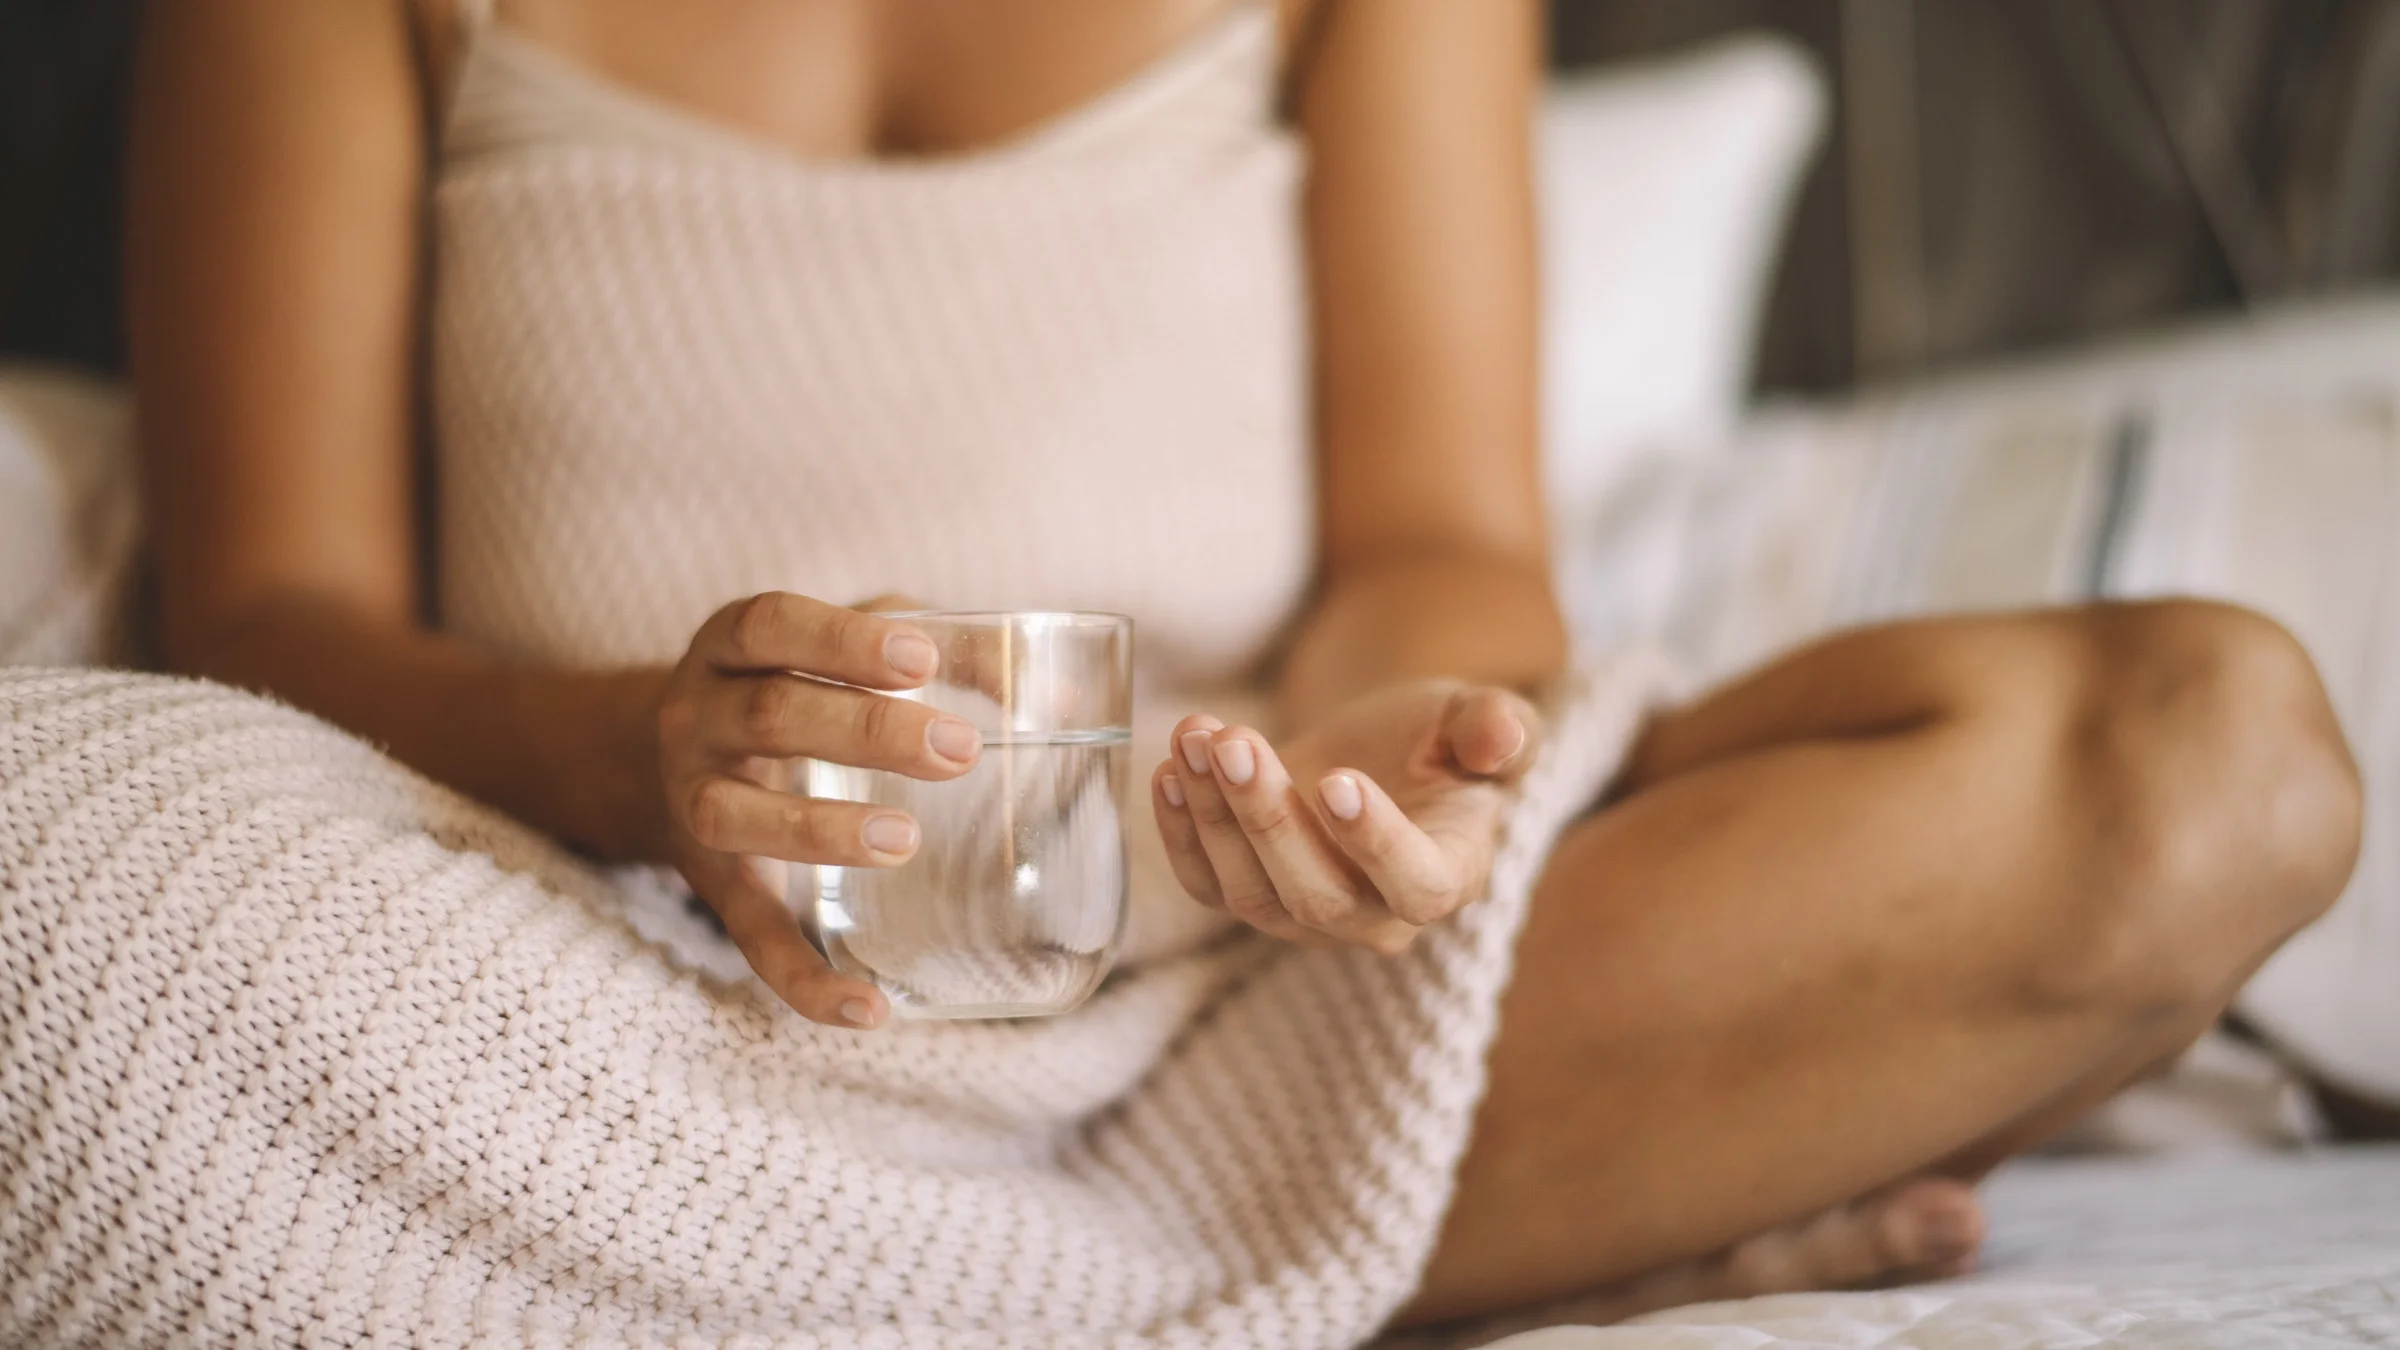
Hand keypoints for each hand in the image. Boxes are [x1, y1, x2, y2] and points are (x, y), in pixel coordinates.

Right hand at [655, 591, 980, 1027]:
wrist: (667, 762)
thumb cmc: (797, 689)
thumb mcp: (849, 653)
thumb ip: (948, 655)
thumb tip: (1069, 699)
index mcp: (732, 647)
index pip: (772, 626)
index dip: (841, 641)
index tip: (922, 660)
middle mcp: (694, 719)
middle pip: (769, 716)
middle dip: (864, 733)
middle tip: (958, 752)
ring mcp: (694, 804)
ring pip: (738, 817)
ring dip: (818, 829)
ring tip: (904, 841)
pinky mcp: (712, 888)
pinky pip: (749, 939)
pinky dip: (804, 980)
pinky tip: (870, 1010)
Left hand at [1152, 680, 1541, 952]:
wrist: (1378, 748)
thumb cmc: (1438, 738)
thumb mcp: (1475, 717)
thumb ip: (1497, 728)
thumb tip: (1502, 738)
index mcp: (1450, 874)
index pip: (1417, 885)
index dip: (1376, 842)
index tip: (1338, 780)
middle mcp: (1377, 916)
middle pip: (1315, 894)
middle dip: (1267, 818)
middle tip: (1235, 742)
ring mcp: (1306, 917)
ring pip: (1250, 892)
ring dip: (1213, 814)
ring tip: (1195, 737)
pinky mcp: (1251, 897)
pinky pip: (1206, 885)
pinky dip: (1179, 832)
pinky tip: (1168, 768)